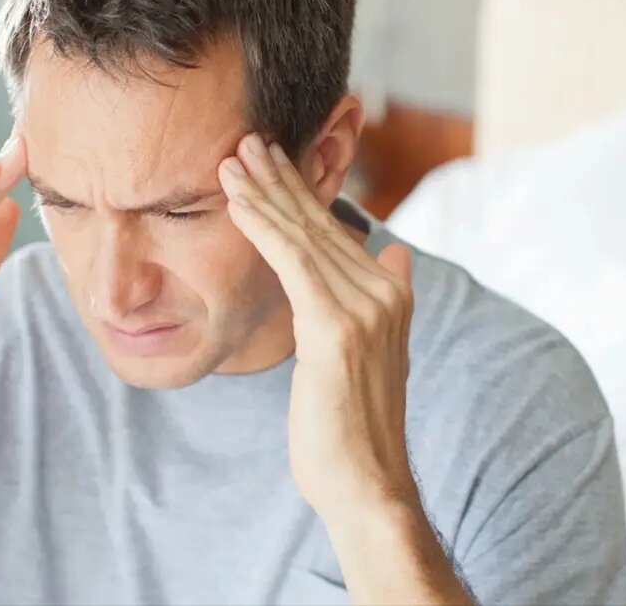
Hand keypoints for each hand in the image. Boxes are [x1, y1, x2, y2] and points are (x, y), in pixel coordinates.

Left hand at [217, 133, 418, 522]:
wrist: (367, 485)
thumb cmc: (354, 428)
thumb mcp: (373, 354)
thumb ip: (376, 299)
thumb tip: (395, 253)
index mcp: (392, 294)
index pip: (336, 231)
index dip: (300, 193)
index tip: (268, 162)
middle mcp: (386, 291)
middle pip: (320, 224)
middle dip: (278, 179)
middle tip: (244, 141)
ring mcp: (365, 308)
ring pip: (303, 236)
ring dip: (262, 193)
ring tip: (231, 161)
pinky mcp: (335, 328)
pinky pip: (291, 263)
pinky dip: (262, 227)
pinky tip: (236, 202)